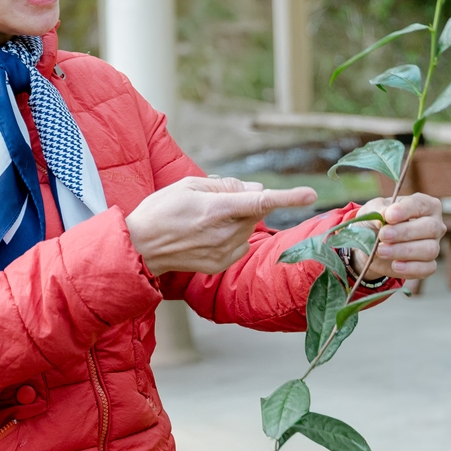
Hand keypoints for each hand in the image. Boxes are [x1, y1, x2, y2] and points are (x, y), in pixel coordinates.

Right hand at [127, 177, 315, 275]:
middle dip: (244, 203)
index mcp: (216, 209)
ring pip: (248, 228)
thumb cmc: (160, 211)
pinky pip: (240, 244)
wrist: (140, 248)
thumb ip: (226, 185)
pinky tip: (206, 236)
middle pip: (254, 212)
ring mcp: (223, 252)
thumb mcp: (188, 185)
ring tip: (203, 221)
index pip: (260, 201)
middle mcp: (223, 233)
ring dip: (237, 220)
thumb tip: (257, 190)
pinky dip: (231, 236)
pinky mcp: (221, 265)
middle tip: (212, 202)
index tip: (310, 194)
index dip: (288, 197)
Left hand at [346, 193, 443, 280]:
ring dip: (403, 251)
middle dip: (405, 232)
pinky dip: (411, 268)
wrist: (369, 246)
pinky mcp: (429, 265)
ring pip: (429, 249)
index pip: (420, 204)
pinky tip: (395, 265)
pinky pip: (428, 268)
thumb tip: (383, 216)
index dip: (405, 210)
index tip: (388, 216)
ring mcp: (434, 245)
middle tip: (383, 235)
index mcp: (424, 205)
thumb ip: (377, 211)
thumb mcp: (372, 211)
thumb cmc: (377, 222)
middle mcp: (435, 224)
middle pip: (430, 228)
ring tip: (381, 251)